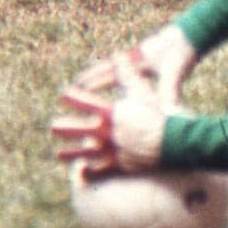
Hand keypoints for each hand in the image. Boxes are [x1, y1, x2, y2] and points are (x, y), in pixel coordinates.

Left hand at [50, 53, 167, 174]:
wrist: (174, 141)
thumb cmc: (159, 114)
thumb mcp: (143, 92)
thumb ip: (127, 74)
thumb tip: (118, 54)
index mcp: (114, 113)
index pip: (88, 104)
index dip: (75, 99)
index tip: (63, 95)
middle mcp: (110, 133)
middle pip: (81, 130)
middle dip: (66, 128)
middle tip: (52, 128)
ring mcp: (114, 151)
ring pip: (87, 153)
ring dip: (71, 154)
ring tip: (58, 154)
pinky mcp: (121, 165)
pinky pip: (101, 169)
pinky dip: (90, 171)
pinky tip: (81, 172)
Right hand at [70, 25, 196, 112]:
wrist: (195, 31)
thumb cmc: (183, 49)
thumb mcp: (174, 72)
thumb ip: (168, 91)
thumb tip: (167, 112)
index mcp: (138, 61)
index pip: (110, 74)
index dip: (95, 82)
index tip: (79, 87)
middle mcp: (137, 57)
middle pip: (110, 67)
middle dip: (95, 75)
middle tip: (79, 81)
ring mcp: (145, 55)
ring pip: (120, 67)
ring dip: (108, 72)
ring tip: (97, 77)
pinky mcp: (154, 56)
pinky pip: (133, 67)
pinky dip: (124, 72)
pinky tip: (129, 77)